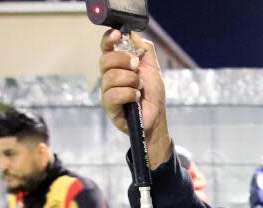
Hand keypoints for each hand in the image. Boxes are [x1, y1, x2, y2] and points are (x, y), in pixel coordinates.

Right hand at [99, 28, 171, 168]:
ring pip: (110, 76)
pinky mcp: (109, 106)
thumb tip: (133, 34)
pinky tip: (136, 98)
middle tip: (137, 68)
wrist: (156, 117)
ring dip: (130, 80)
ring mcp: (107, 91)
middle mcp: (109, 76)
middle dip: (123, 60)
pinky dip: (128, 93)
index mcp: (118, 65)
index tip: (117, 35)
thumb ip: (145, 50)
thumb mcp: (153, 68)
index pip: (107, 48)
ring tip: (139, 88)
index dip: (108, 39)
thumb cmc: (153, 95)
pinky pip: (112, 94)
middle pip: (105, 59)